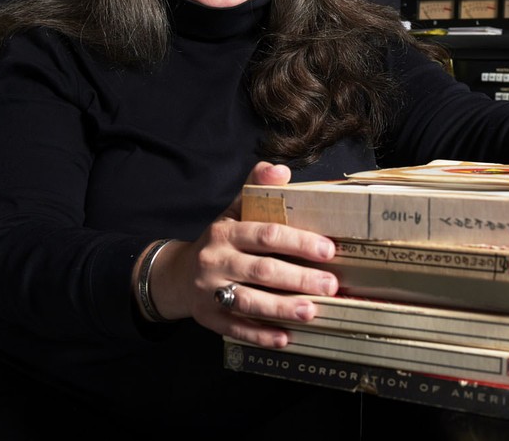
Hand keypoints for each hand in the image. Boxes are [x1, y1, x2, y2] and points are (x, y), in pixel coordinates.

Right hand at [134, 161, 337, 347]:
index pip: (265, 235)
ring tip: (312, 312)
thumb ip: (257, 189)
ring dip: (282, 309)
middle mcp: (215, 261)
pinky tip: (285, 338)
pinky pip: (235, 328)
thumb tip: (280, 169)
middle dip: (299, 279)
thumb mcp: (233, 211)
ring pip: (249, 302)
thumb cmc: (219, 240)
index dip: (298, 242)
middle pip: (262, 271)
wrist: (177, 275)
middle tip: (331, 285)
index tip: (328, 250)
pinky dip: (260, 335)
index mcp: (225, 232)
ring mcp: (209, 291)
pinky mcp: (208, 318)